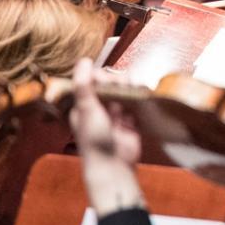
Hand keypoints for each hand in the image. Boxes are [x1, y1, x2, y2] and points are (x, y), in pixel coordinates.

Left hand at [69, 59, 145, 214]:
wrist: (113, 164)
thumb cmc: (94, 139)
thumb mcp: (86, 109)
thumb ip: (84, 85)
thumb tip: (84, 60)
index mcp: (84, 103)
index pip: (94, 79)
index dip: (101, 76)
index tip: (104, 81)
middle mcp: (100, 106)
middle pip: (111, 82)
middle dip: (117, 80)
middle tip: (119, 89)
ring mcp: (116, 112)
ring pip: (125, 89)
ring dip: (130, 86)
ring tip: (131, 91)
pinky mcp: (131, 118)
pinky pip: (137, 101)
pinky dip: (140, 96)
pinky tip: (141, 95)